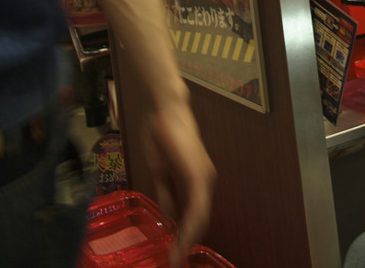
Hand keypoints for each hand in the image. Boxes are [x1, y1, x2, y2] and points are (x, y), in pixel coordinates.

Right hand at [142, 95, 216, 266]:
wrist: (164, 111)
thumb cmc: (161, 136)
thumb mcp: (160, 173)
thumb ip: (166, 195)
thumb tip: (169, 218)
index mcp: (195, 181)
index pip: (193, 215)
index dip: (184, 236)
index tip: (173, 254)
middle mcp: (204, 181)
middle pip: (199, 220)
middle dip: (186, 243)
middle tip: (174, 261)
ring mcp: (204, 177)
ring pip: (200, 217)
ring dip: (188, 240)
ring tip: (175, 257)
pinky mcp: (199, 174)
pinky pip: (198, 207)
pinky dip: (191, 226)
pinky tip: (182, 241)